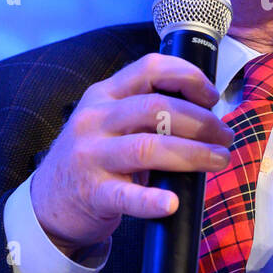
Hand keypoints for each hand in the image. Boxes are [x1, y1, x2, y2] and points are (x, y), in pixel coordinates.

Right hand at [30, 53, 234, 258]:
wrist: (47, 203)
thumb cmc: (94, 158)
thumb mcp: (109, 122)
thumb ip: (145, 111)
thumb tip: (207, 114)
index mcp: (104, 95)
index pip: (149, 68)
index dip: (188, 77)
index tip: (212, 97)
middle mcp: (95, 120)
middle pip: (156, 108)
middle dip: (200, 121)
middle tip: (224, 137)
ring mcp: (91, 156)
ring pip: (147, 148)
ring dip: (191, 153)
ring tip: (218, 160)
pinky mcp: (92, 192)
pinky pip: (125, 195)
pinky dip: (151, 200)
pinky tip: (172, 203)